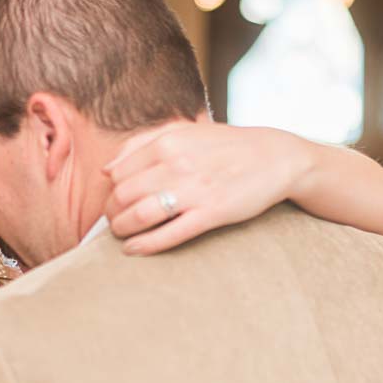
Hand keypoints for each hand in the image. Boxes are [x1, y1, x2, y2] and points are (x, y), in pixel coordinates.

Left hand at [104, 122, 309, 255]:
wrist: (275, 157)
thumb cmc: (226, 146)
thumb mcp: (185, 132)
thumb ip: (143, 144)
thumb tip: (107, 170)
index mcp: (167, 142)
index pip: (118, 173)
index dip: (110, 192)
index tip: (114, 202)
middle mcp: (176, 164)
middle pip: (123, 195)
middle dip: (112, 213)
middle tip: (114, 222)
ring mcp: (194, 190)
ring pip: (138, 215)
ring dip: (122, 230)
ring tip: (122, 235)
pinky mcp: (211, 213)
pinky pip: (168, 234)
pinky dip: (145, 245)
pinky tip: (133, 249)